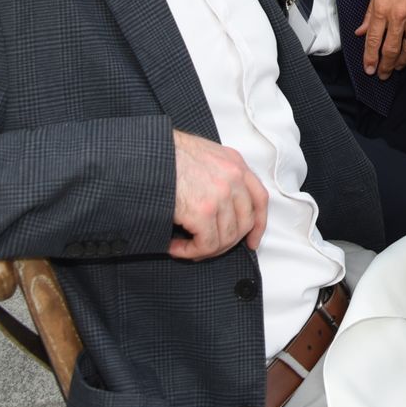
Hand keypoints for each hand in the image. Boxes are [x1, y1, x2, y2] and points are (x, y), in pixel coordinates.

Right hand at [171, 130, 267, 259]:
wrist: (146, 154)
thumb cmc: (166, 155)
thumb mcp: (203, 155)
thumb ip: (219, 174)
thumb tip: (220, 204)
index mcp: (235, 163)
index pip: (259, 199)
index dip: (258, 225)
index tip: (252, 241)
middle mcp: (234, 178)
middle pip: (244, 223)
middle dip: (227, 242)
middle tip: (205, 248)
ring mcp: (221, 195)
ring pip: (226, 238)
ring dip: (204, 249)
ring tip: (185, 246)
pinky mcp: (203, 211)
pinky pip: (206, 245)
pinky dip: (189, 252)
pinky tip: (174, 247)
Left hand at [358, 0, 405, 75]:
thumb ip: (369, 14)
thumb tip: (362, 31)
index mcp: (383, 8)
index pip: (374, 41)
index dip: (370, 58)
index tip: (369, 69)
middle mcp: (400, 15)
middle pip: (391, 49)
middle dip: (385, 66)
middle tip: (382, 74)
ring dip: (402, 61)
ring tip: (396, 66)